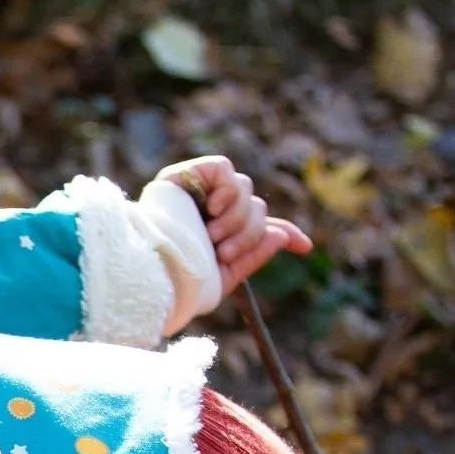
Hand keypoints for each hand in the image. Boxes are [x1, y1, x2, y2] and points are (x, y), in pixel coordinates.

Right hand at [160, 155, 312, 300]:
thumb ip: (253, 256)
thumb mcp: (222, 278)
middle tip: (224, 252)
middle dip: (249, 233)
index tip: (305, 247)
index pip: (259, 226)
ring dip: (237, 218)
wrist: (149, 275)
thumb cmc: (177, 284)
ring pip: (245, 190)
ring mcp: (199, 192)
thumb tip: (280, 234)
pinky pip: (225, 169)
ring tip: (213, 237)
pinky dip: (226, 191)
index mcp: (220, 236)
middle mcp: (211, 211)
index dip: (284, 233)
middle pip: (256, 208)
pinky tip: (212, 210)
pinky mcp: (187, 174)